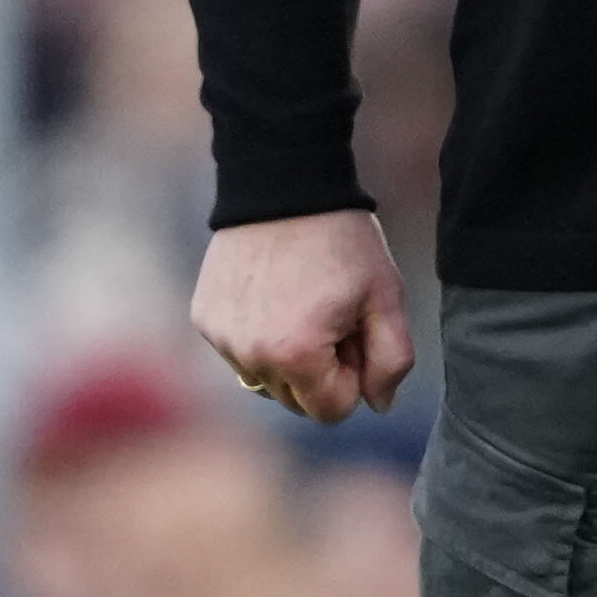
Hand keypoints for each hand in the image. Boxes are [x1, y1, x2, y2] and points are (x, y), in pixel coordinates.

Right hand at [194, 207, 414, 425]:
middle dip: (320, 371)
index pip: (332, 411)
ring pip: (266, 379)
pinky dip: (258, 336)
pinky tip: (272, 295)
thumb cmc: (343, 243)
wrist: (285, 185)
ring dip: (287, 357)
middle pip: (296, 401)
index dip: (353, 376)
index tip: (354, 332)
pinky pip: (239, 351)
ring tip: (301, 304)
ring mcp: (221, 338)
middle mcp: (249, 356)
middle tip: (331, 317)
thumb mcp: (386, 299)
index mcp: (295, 356)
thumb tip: (379, 405)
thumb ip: (393, 361)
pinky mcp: (204, 318)